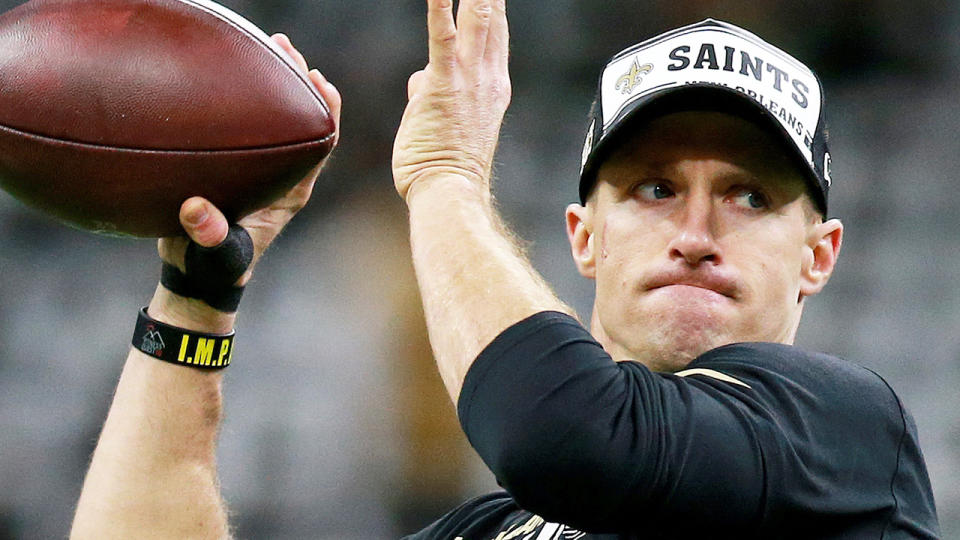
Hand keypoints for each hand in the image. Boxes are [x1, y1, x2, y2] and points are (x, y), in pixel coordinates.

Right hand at [153, 34, 341, 324]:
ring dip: (275, 81)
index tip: (313, 76)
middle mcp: (285, 176)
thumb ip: (209, 235)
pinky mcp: (244, 169)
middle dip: (297, 80)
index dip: (325, 107)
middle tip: (281, 45)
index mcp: (292, 191)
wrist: (200, 278)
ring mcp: (266, 171)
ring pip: (281, 117)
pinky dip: (250, 97)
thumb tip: (197, 212)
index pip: (323, 141)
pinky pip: (254, 125)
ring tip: (263, 44)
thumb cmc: (214, 267)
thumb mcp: (214, 253)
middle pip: (304, 119)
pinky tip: (232, 71)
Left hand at [392, 0, 510, 200]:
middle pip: (492, 18)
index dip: (494, 6)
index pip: (495, 35)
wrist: (450, 191)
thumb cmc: (442, 166)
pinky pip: (441, 36)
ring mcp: (468, 80)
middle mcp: (487, 78)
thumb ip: (429, 93)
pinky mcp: (443, 84)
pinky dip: (439, 7)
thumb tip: (417, 81)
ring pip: (477, 19)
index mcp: (491, 87)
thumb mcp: (438, 124)